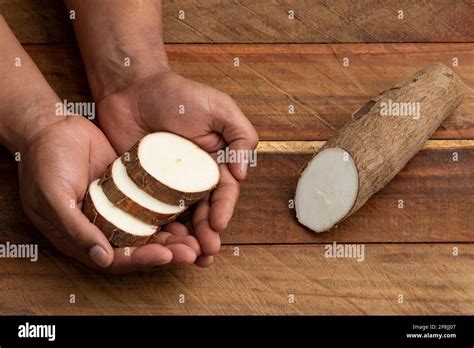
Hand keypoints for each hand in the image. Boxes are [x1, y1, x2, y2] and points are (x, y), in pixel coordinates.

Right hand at [19, 115, 201, 272]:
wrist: (52, 129)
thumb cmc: (44, 163)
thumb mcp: (54, 197)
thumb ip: (76, 229)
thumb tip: (103, 259)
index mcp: (83, 238)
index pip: (118, 258)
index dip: (142, 259)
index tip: (166, 255)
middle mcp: (105, 228)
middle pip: (141, 247)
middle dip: (168, 251)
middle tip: (194, 251)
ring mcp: (120, 208)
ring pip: (152, 228)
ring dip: (175, 235)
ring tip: (199, 238)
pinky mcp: (132, 189)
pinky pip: (154, 203)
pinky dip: (171, 210)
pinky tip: (191, 210)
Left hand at [96, 70, 258, 265]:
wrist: (131, 88)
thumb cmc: (178, 95)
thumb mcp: (220, 108)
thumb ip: (241, 135)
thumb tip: (242, 175)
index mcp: (214, 163)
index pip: (223, 192)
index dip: (223, 209)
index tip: (217, 224)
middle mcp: (192, 178)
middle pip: (203, 211)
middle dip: (207, 233)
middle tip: (206, 253)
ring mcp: (166, 185)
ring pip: (179, 218)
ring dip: (186, 239)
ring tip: (188, 258)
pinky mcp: (142, 188)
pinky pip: (150, 212)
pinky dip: (157, 230)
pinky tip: (159, 245)